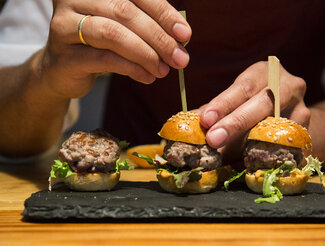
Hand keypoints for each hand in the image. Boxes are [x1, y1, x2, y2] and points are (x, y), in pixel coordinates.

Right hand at [41, 0, 191, 98]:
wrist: (63, 69)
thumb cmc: (100, 44)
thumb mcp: (124, 28)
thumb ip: (148, 25)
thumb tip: (181, 36)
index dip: (163, 14)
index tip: (185, 34)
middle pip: (125, 13)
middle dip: (159, 38)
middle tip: (180, 58)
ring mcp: (65, 25)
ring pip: (114, 35)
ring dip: (146, 54)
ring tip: (164, 70)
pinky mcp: (64, 55)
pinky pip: (105, 59)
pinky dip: (132, 69)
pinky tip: (147, 77)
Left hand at [199, 61, 309, 161]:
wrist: (287, 115)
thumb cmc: (252, 107)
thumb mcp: (233, 104)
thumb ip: (213, 114)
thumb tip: (188, 125)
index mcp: (265, 72)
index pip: (244, 86)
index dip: (224, 103)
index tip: (206, 120)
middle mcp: (289, 85)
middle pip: (264, 102)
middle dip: (236, 122)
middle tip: (213, 139)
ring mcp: (303, 108)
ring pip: (278, 125)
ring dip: (251, 141)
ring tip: (228, 153)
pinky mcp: (308, 132)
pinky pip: (289, 145)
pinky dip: (269, 154)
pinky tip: (252, 163)